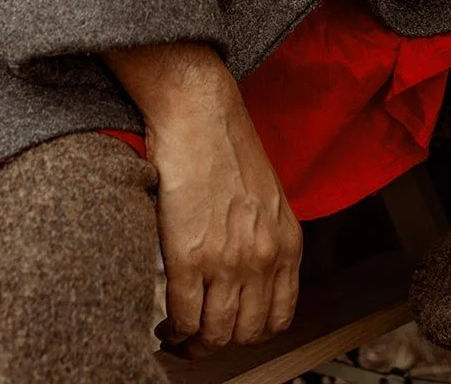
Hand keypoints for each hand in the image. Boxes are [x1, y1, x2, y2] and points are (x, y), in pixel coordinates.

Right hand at [101, 42, 302, 352]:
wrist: (199, 110)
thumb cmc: (226, 143)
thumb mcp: (266, 195)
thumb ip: (264, 237)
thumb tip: (248, 276)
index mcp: (286, 241)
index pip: (280, 317)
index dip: (251, 331)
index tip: (232, 328)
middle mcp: (263, 256)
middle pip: (246, 333)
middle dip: (220, 341)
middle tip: (199, 336)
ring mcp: (227, 260)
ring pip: (214, 333)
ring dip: (193, 341)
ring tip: (178, 332)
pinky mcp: (189, 256)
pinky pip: (184, 317)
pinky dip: (172, 329)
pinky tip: (164, 320)